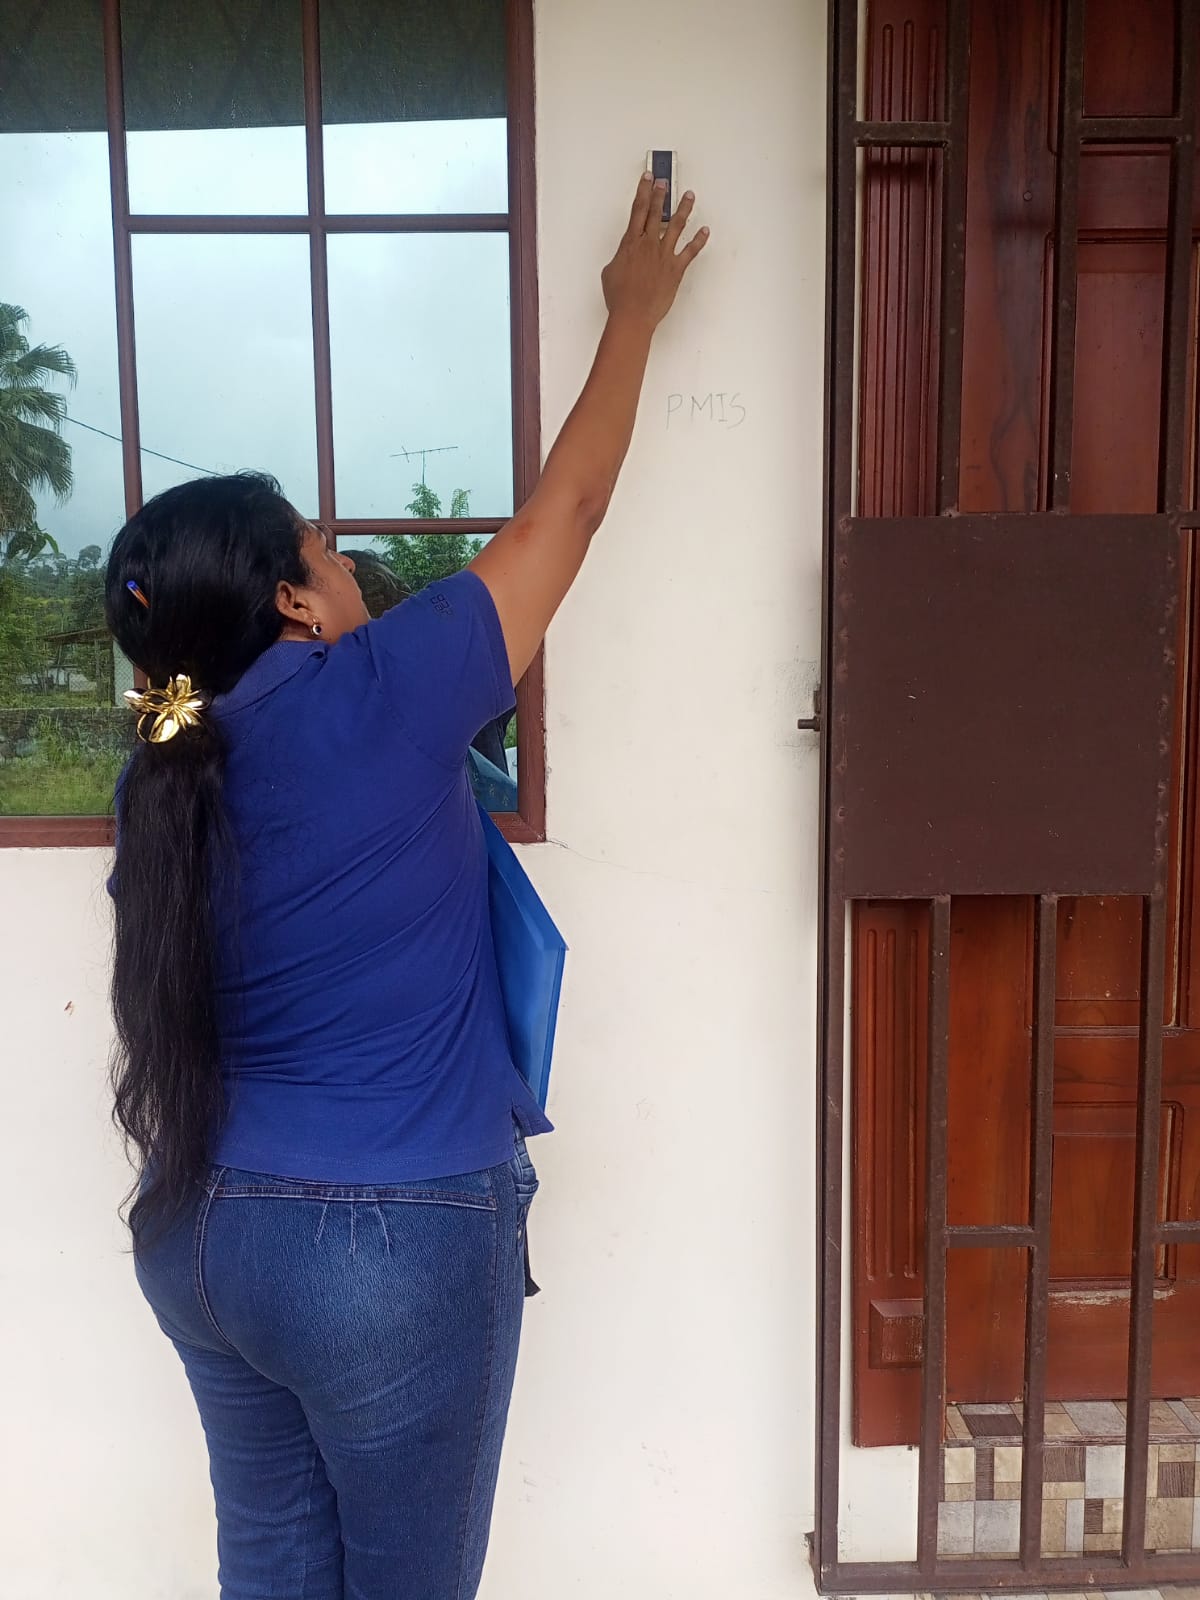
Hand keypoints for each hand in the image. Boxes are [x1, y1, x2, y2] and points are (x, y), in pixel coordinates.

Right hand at [601, 173, 709, 329]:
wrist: (632, 315)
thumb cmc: (619, 298)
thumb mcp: (610, 272)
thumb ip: (621, 257)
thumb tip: (626, 256)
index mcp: (630, 243)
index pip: (637, 210)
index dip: (643, 192)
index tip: (648, 179)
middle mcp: (649, 244)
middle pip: (656, 212)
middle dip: (660, 195)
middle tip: (664, 182)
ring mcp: (664, 255)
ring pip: (676, 225)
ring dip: (683, 209)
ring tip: (689, 196)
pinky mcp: (676, 268)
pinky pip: (690, 251)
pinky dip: (699, 240)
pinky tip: (705, 231)